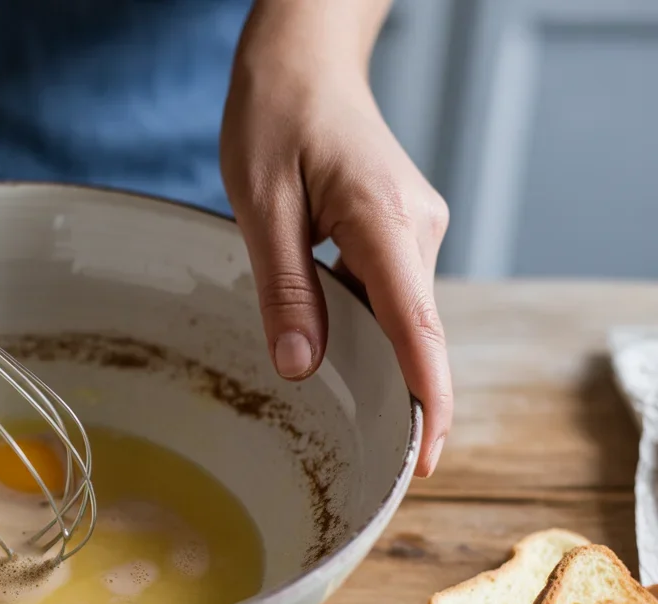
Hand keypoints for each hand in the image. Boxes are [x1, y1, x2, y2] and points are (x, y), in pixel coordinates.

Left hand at [220, 12, 451, 477]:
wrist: (303, 59)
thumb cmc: (276, 117)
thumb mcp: (260, 206)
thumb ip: (284, 289)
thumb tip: (302, 367)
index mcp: (383, 221)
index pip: (418, 327)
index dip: (427, 399)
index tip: (426, 459)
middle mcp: (415, 229)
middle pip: (413, 331)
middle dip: (395, 393)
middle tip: (356, 452)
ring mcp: (414, 228)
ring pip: (397, 313)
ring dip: (369, 353)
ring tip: (324, 386)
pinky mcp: (400, 229)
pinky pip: (386, 291)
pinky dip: (361, 321)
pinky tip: (322, 330)